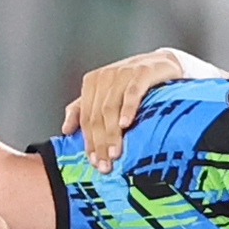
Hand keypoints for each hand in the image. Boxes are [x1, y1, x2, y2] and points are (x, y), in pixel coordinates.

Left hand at [60, 48, 194, 171]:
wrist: (162, 64)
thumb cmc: (132, 83)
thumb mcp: (105, 95)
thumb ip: (82, 110)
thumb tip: (66, 130)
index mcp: (92, 83)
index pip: (86, 118)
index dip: (88, 142)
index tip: (94, 162)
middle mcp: (105, 76)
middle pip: (96, 116)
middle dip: (100, 143)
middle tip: (105, 164)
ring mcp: (123, 72)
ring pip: (111, 107)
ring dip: (111, 133)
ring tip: (115, 152)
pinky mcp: (143, 72)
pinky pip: (132, 92)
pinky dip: (127, 109)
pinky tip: (126, 124)